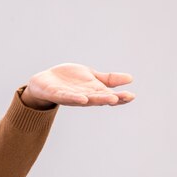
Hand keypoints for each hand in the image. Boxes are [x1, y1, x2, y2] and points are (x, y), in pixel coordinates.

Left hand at [21, 63, 135, 108]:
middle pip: (99, 99)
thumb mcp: (91, 76)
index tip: (132, 96)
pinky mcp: (57, 94)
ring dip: (97, 100)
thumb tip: (130, 78)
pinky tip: (83, 98)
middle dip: (111, 99)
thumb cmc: (69, 81)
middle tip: (124, 98)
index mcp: (93, 92)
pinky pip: (67, 97)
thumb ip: (108, 79)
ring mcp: (71, 97)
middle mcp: (84, 96)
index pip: (109, 96)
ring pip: (86, 99)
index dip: (120, 97)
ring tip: (110, 99)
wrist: (44, 82)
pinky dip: (75, 98)